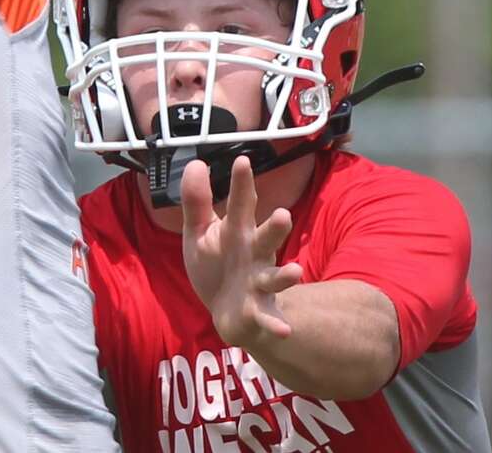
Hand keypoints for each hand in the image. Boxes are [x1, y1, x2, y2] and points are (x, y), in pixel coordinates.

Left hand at [181, 156, 303, 346]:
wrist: (225, 311)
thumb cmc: (216, 264)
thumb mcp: (199, 231)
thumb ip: (196, 200)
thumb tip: (195, 163)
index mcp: (237, 231)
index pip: (241, 204)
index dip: (242, 183)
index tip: (242, 160)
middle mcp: (254, 254)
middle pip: (266, 238)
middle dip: (275, 228)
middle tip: (283, 214)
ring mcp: (259, 282)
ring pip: (275, 277)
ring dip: (285, 276)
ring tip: (296, 272)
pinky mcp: (258, 310)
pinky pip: (269, 318)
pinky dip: (276, 324)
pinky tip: (285, 331)